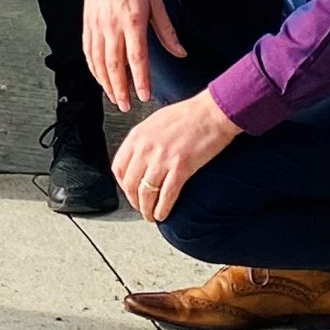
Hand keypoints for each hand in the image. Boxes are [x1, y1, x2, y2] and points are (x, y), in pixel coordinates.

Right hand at [83, 0, 183, 112]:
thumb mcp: (157, 3)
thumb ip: (167, 31)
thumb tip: (180, 52)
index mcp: (132, 20)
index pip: (136, 58)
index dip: (140, 80)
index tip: (144, 96)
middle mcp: (111, 25)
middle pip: (114, 65)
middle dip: (120, 89)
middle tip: (127, 106)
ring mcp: (96, 25)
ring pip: (98, 61)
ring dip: (105, 83)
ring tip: (114, 98)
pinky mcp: (87, 23)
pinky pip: (88, 51)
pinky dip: (93, 68)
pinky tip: (100, 78)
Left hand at [113, 90, 239, 222]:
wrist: (211, 112)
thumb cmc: (187, 115)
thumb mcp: (155, 122)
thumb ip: (144, 140)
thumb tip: (139, 157)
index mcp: (137, 136)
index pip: (118, 167)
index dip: (122, 185)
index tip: (129, 192)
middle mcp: (145, 148)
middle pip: (130, 183)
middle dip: (133, 201)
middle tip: (140, 208)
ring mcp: (162, 158)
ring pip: (146, 193)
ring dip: (146, 209)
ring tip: (150, 216)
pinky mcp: (181, 167)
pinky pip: (167, 194)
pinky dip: (163, 208)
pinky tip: (163, 215)